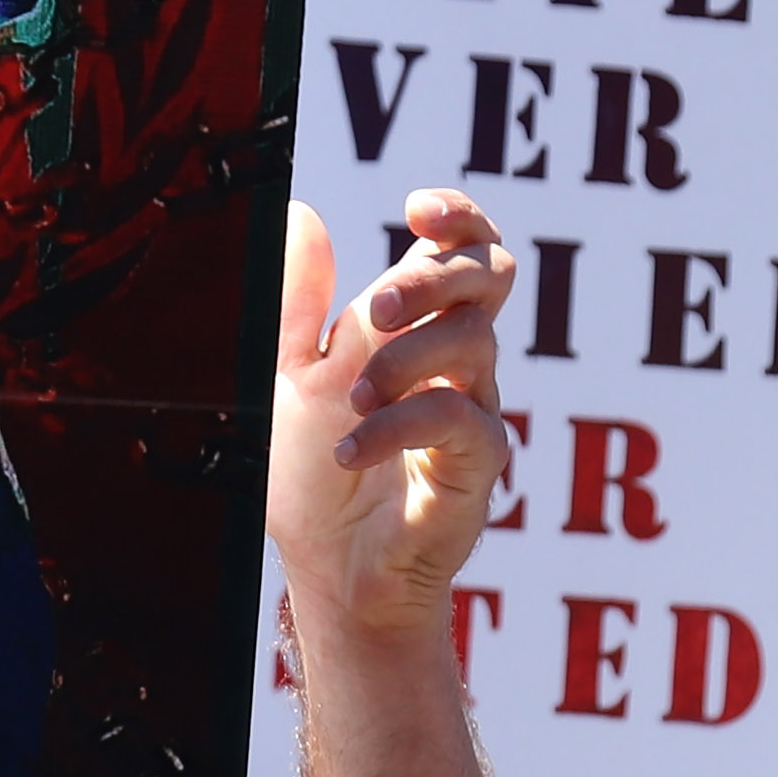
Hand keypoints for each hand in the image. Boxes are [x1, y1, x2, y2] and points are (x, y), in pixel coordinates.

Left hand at [270, 189, 516, 650]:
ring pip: (474, 342)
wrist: (330, 568)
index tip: (417, 209)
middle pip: (488, 278)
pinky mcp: (476, 465)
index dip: (459, 218)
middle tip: (380, 309)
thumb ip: (298, 303)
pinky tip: (349, 450)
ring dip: (402, 360)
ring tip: (350, 400)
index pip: (467, 250)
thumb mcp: (289, 377)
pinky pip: (457, 419)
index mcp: (419, 329)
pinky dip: (397, 426)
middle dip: (436, 276)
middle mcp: (457, 361)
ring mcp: (474, 409)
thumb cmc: (314, 476)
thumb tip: (304, 214)